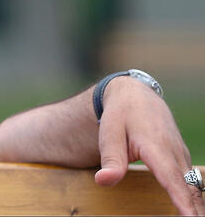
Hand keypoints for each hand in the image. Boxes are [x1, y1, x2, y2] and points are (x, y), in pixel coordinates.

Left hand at [94, 76, 203, 215]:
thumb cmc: (120, 115)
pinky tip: (192, 211)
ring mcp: (181, 154)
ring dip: (196, 205)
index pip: (173, 179)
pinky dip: (192, 196)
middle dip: (195, 209)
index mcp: (156, 147)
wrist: (135, 94)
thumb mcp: (109, 133)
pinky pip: (190, 180)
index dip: (183, 202)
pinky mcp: (181, 157)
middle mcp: (174, 152)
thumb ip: (110, 160)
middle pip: (189, 187)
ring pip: (193, 184)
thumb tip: (103, 181)